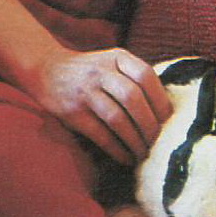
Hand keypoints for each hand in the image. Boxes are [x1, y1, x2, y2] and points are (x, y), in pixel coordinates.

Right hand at [29, 47, 170, 164]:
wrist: (46, 69)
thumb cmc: (90, 71)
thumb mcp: (112, 63)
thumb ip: (135, 78)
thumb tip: (167, 112)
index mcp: (117, 57)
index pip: (146, 75)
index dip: (161, 100)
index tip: (169, 121)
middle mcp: (101, 71)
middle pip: (133, 98)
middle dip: (150, 125)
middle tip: (159, 143)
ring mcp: (85, 91)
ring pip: (117, 119)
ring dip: (135, 141)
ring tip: (144, 155)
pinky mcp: (73, 112)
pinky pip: (100, 134)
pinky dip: (117, 149)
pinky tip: (126, 158)